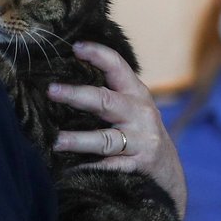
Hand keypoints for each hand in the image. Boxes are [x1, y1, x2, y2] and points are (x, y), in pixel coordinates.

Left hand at [46, 41, 186, 214]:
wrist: (169, 173)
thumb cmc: (141, 132)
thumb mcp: (134, 107)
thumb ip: (110, 92)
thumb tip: (66, 74)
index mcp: (136, 93)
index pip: (118, 66)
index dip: (97, 54)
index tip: (75, 47)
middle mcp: (140, 113)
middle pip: (105, 101)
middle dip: (77, 95)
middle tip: (51, 91)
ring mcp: (141, 141)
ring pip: (105, 139)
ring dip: (79, 139)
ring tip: (56, 140)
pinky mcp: (138, 166)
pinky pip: (111, 167)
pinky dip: (91, 168)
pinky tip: (72, 168)